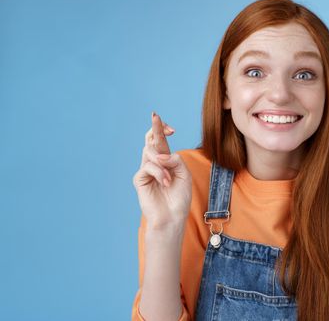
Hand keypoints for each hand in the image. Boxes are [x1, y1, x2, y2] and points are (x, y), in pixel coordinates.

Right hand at [132, 112, 192, 228]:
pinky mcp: (140, 179)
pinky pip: (149, 167)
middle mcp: (154, 163)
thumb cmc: (180, 197)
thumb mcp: (184, 174)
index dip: (162, 130)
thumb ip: (175, 160)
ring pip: (150, 152)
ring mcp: (146, 170)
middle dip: (155, 128)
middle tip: (155, 116)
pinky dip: (159, 173)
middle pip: (151, 140)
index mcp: (166, 160)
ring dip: (163, 163)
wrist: (172, 217)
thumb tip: (161, 154)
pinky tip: (165, 182)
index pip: (160, 140)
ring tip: (169, 178)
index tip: (171, 128)